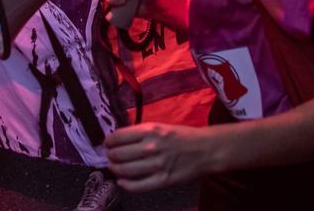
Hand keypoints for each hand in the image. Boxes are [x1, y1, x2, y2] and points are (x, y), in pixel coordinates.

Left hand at [106, 123, 220, 191]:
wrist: (205, 150)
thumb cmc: (182, 136)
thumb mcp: (160, 127)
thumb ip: (141, 132)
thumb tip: (119, 139)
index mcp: (150, 130)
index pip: (119, 136)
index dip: (109, 141)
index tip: (107, 143)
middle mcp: (151, 147)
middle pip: (118, 154)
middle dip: (110, 156)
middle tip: (110, 157)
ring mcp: (156, 165)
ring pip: (125, 170)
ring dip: (115, 170)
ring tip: (114, 168)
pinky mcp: (162, 181)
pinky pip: (137, 186)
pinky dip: (125, 185)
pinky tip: (122, 182)